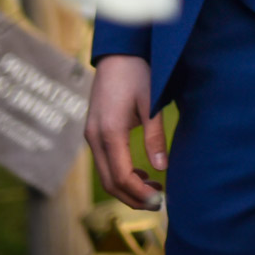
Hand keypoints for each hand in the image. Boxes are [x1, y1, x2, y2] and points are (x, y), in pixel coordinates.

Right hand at [85, 54, 167, 209]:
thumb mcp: (150, 102)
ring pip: (106, 174)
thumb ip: (155, 136)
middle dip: (133, 197)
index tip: (160, 200)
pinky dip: (121, 174)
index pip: (121, 177)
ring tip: (155, 190)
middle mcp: (95, 137)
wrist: (118, 52)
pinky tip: (141, 173)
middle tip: (159, 202)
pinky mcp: (95, 131)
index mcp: (109, 132)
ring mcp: (92, 135)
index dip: (139, 193)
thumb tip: (162, 168)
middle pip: (110, 182)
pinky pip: (105, 162)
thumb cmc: (137, 73)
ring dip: (128, 187)